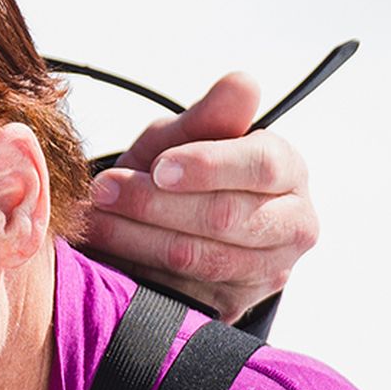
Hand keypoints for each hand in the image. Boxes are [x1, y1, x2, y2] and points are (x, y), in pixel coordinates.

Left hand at [78, 71, 318, 323]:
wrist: (172, 227)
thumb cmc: (184, 170)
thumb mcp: (186, 136)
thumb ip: (210, 115)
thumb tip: (242, 82)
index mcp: (289, 172)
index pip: (262, 166)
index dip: (209, 166)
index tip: (159, 168)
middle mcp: (293, 226)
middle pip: (228, 217)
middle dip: (157, 205)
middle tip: (102, 191)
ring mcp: (269, 272)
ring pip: (204, 259)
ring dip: (140, 239)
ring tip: (96, 218)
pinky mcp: (236, 306)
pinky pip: (187, 293)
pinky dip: (143, 272)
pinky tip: (109, 253)